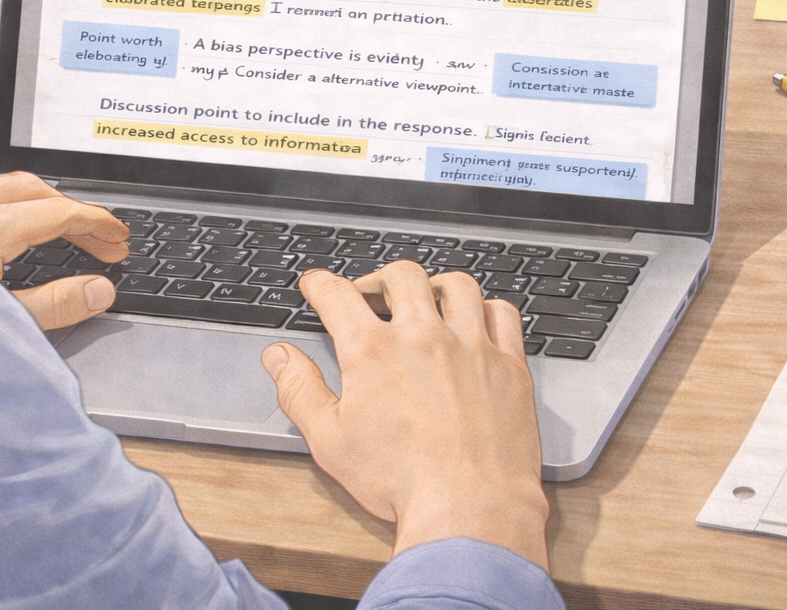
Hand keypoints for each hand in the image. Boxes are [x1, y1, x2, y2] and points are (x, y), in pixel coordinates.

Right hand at [260, 262, 550, 569]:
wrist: (468, 509)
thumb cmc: (401, 482)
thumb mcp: (330, 441)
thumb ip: (299, 390)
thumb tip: (278, 357)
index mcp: (373, 352)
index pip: (338, 295)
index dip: (320, 284)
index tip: (315, 284)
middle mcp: (423, 337)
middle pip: (400, 277)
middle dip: (379, 278)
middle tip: (371, 292)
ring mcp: (471, 346)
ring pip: (455, 286)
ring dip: (435, 285)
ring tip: (426, 298)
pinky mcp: (509, 365)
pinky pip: (503, 314)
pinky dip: (486, 307)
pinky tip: (477, 319)